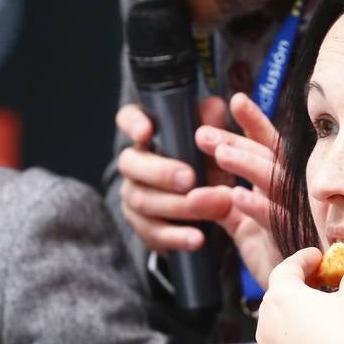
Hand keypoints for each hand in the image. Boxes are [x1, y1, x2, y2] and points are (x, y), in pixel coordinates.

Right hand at [116, 97, 230, 252]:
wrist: (204, 215)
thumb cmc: (206, 170)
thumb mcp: (213, 149)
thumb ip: (212, 129)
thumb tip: (215, 105)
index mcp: (148, 137)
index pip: (128, 119)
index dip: (133, 123)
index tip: (146, 131)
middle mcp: (134, 165)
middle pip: (130, 163)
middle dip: (161, 171)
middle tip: (189, 178)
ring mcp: (134, 197)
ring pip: (143, 200)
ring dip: (177, 205)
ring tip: (209, 207)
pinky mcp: (142, 227)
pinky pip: (152, 232)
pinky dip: (177, 236)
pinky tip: (197, 238)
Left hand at [190, 92, 285, 286]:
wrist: (304, 298)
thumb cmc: (278, 258)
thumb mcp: (245, 227)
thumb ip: (224, 205)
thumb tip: (197, 188)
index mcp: (283, 187)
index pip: (269, 147)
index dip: (253, 123)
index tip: (234, 100)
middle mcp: (295, 195)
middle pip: (268, 159)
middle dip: (236, 142)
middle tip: (204, 133)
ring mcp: (298, 215)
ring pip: (274, 183)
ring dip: (247, 165)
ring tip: (220, 152)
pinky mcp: (297, 240)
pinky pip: (275, 220)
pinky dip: (255, 207)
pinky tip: (233, 195)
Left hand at [257, 248, 343, 343]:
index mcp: (281, 295)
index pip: (286, 267)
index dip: (304, 258)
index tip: (318, 255)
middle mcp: (268, 318)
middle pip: (280, 290)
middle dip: (300, 280)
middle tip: (321, 275)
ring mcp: (271, 342)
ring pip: (281, 313)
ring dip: (299, 303)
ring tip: (324, 301)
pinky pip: (285, 333)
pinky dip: (299, 323)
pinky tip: (321, 325)